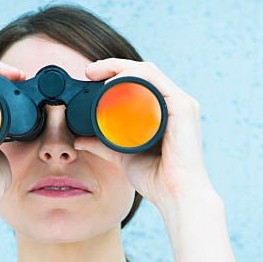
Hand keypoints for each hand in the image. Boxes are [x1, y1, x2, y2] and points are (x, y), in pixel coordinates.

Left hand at [73, 59, 214, 209]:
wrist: (176, 196)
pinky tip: (115, 82)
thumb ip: (103, 146)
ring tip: (97, 74)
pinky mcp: (183, 108)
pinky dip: (134, 76)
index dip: (114, 72)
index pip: (140, 79)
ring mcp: (181, 104)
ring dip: (120, 67)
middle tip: (89, 71)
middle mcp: (176, 102)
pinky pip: (156, 81)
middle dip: (113, 65)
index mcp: (166, 109)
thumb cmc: (157, 180)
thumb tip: (79, 140)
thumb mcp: (123, 156)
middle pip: (142, 71)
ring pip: (147, 71)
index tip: (90, 76)